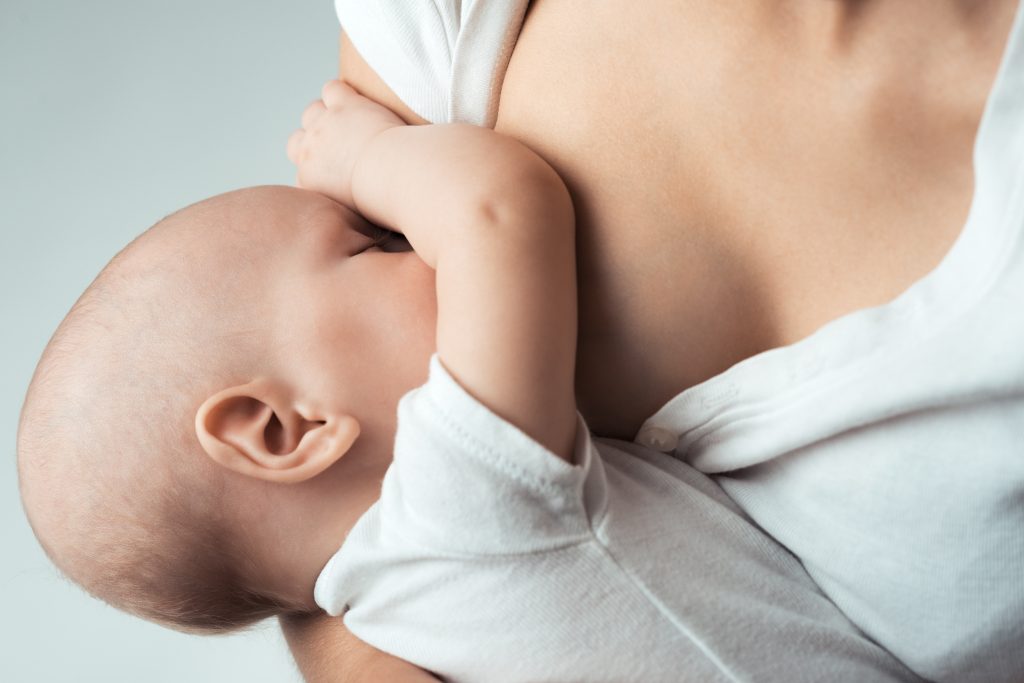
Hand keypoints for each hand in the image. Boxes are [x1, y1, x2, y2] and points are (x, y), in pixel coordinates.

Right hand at [287, 80, 405, 207]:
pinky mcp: (342, 105)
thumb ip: (348, 207)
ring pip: (312, 112)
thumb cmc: (387, 201)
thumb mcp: (358, 215)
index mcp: (310, 184)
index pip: (304, 174)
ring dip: (328, 114)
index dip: (320, 169)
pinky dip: (344, 93)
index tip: (339, 172)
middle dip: (313, 141)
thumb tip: (358, 212)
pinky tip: (361, 102)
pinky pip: (332, 89)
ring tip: (351, 121)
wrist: (396, 176)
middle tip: (340, 144)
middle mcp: (308, 154)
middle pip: (296, 142)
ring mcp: (322, 127)